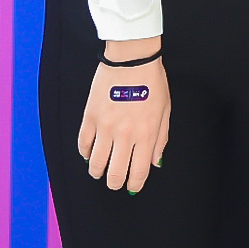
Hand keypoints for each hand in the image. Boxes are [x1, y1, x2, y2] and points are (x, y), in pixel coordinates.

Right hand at [78, 42, 170, 192]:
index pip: (139, 171)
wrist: (131, 59)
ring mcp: (105, 127)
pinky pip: (83, 144)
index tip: (133, 187)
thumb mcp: (165, 110)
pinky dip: (85, 153)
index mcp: (146, 133)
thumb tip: (156, 162)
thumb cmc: (152, 82)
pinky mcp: (90, 117)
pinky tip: (90, 153)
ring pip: (95, 163)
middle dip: (114, 183)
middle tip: (115, 181)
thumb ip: (161, 138)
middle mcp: (125, 134)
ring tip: (100, 170)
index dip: (135, 184)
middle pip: (114, 173)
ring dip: (97, 171)